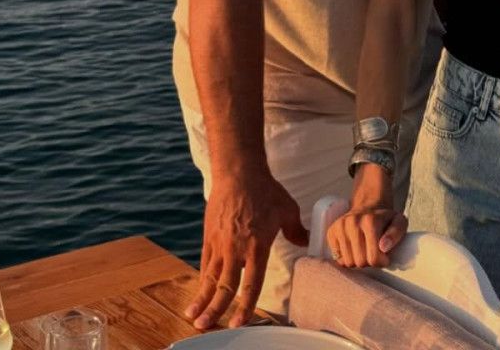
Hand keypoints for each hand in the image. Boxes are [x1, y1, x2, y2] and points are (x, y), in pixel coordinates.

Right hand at [186, 169, 307, 329]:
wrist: (239, 173)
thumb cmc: (266, 190)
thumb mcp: (287, 209)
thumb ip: (297, 230)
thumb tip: (306, 240)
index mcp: (258, 246)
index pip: (251, 283)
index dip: (246, 306)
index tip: (239, 322)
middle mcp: (236, 249)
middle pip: (225, 286)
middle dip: (216, 309)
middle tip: (206, 326)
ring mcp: (220, 244)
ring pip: (210, 277)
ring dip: (202, 298)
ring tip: (193, 316)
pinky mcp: (209, 237)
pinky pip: (205, 263)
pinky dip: (202, 278)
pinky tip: (199, 290)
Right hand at [325, 165, 407, 268]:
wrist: (368, 204)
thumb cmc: (385, 219)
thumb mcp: (399, 222)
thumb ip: (396, 234)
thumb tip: (383, 247)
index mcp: (370, 221)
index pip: (374, 258)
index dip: (382, 262)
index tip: (385, 256)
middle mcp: (352, 223)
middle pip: (360, 262)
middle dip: (369, 261)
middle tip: (374, 251)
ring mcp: (339, 227)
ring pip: (348, 262)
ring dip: (357, 260)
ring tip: (364, 249)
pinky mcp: (331, 232)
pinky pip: (337, 258)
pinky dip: (346, 257)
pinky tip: (353, 248)